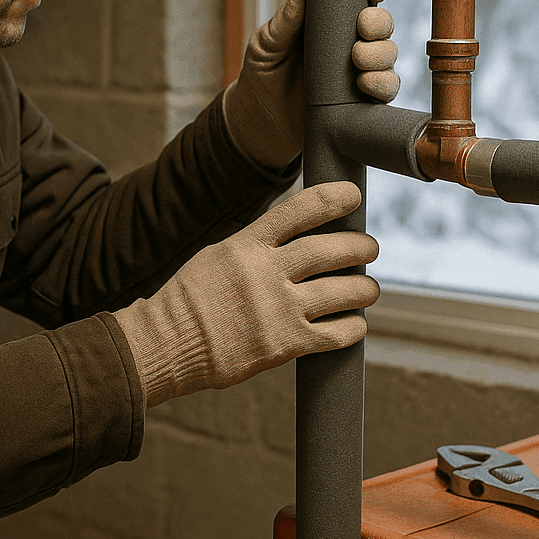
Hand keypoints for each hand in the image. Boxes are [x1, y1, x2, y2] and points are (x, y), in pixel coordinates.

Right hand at [111, 181, 379, 406]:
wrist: (168, 343)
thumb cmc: (192, 299)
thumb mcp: (219, 255)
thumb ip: (257, 245)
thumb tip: (298, 235)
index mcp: (247, 245)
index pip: (298, 210)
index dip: (331, 199)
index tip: (353, 194)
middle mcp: (265, 272)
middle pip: (328, 250)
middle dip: (358, 246)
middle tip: (370, 247)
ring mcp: (277, 308)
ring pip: (340, 292)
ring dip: (363, 289)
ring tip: (370, 289)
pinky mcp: (283, 344)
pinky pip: (333, 334)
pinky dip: (352, 327)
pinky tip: (356, 324)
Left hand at [223, 0, 400, 168]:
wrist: (261, 118)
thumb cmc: (264, 73)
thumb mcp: (265, 44)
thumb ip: (283, 23)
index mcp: (332, 22)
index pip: (360, 0)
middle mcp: (352, 43)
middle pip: (382, 26)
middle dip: (379, 22)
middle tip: (362, 27)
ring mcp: (361, 72)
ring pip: (388, 55)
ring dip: (381, 53)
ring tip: (358, 58)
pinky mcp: (363, 100)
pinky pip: (386, 89)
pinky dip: (382, 84)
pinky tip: (364, 83)